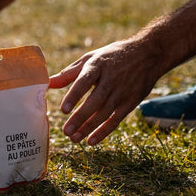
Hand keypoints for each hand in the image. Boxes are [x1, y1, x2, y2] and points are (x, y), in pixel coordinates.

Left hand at [48, 39, 163, 144]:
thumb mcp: (91, 58)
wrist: (148, 54)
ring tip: (74, 138)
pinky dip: (104, 131)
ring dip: (89, 128)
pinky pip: (116, 119)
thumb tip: (48, 84)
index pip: (84, 81)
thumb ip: (69, 73)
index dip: (74, 95)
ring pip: (104, 113)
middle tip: (66, 131)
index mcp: (97, 65)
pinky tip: (91, 141)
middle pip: (94, 101)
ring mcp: (122, 91)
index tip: (63, 110)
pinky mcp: (131, 101)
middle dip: (80, 118)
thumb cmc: (112, 56)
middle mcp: (110, 79)